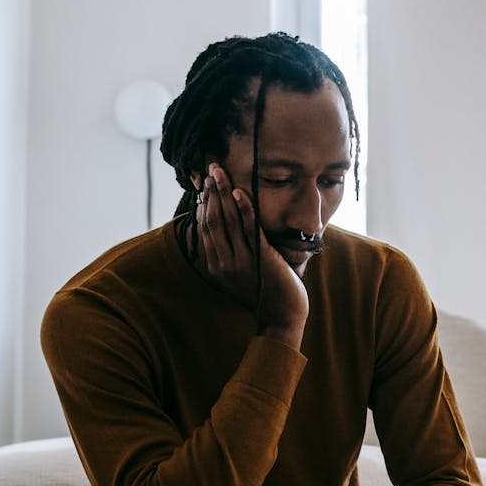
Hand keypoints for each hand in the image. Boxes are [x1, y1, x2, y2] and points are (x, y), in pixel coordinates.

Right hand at [195, 164, 308, 345]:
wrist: (282, 317)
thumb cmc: (265, 292)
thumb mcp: (240, 272)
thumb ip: (230, 253)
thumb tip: (226, 229)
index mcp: (215, 266)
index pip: (204, 228)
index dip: (203, 203)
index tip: (204, 184)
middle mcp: (223, 263)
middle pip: (212, 220)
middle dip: (210, 192)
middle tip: (210, 168)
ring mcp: (240, 262)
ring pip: (227, 221)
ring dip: (223, 193)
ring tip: (219, 172)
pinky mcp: (260, 259)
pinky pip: (249, 229)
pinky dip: (244, 208)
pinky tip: (240, 191)